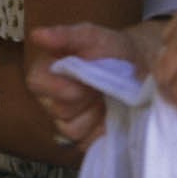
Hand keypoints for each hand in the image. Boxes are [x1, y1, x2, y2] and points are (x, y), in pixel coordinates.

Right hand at [27, 21, 162, 149]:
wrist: (140, 66)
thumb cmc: (110, 49)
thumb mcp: (91, 36)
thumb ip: (65, 35)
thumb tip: (36, 35)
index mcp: (46, 73)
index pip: (36, 82)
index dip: (59, 84)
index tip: (84, 76)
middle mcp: (51, 100)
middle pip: (58, 109)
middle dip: (84, 97)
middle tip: (102, 85)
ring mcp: (67, 122)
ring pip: (72, 129)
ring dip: (94, 114)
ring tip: (108, 98)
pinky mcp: (85, 139)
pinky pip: (87, 143)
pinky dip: (102, 130)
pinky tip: (112, 115)